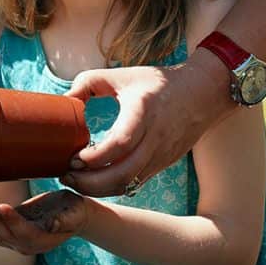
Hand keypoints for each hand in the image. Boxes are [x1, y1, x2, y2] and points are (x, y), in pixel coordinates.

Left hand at [0, 189, 86, 254]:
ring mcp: (16, 240)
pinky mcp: (10, 230)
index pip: (23, 233)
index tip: (2, 206)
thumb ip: (64, 221)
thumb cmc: (75, 212)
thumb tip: (54, 224)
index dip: (12, 220)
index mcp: (41, 242)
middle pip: (5, 235)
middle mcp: (26, 245)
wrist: (73, 215)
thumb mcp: (74, 214)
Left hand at [62, 51, 232, 196]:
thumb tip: (64, 101)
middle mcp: (155, 138)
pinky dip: (112, 187)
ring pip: (129, 184)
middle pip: (123, 173)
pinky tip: (95, 181)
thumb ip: (89, 82)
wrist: (202, 94)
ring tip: (76, 181)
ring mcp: (161, 155)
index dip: (94, 157)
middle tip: (67, 175)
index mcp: (144, 111)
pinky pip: (135, 184)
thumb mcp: (123, 75)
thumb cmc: (158, 83)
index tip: (73, 158)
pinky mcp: (162, 165)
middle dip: (90, 182)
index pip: (120, 143)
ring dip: (99, 189)